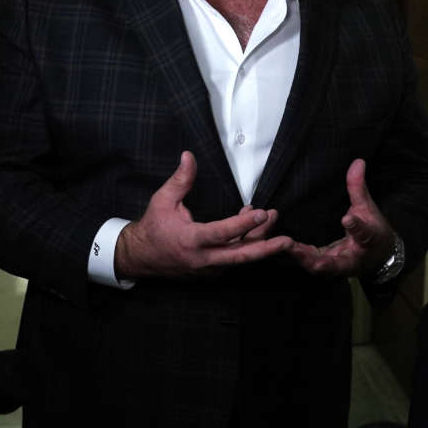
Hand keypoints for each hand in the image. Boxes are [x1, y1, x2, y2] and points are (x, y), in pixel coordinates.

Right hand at [114, 151, 292, 277]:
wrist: (141, 257)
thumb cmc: (153, 228)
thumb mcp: (163, 200)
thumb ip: (180, 180)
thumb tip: (188, 156)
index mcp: (191, 240)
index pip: (223, 233)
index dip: (244, 223)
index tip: (262, 212)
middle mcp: (203, 259)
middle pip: (241, 256)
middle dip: (266, 248)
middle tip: (287, 240)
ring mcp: (208, 268)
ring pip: (240, 257)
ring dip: (259, 242)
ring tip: (274, 221)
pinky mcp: (212, 271)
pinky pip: (234, 258)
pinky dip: (247, 244)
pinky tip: (255, 226)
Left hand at [287, 159, 396, 276]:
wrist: (378, 255)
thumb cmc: (374, 231)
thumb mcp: (369, 208)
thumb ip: (359, 187)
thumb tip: (357, 162)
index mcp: (368, 242)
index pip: (364, 234)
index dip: (357, 226)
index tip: (348, 218)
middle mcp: (352, 259)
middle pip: (334, 264)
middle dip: (313, 258)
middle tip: (293, 246)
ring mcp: (337, 265)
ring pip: (318, 267)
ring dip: (300, 258)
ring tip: (283, 245)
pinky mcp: (326, 265)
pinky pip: (311, 263)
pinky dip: (297, 256)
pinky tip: (282, 246)